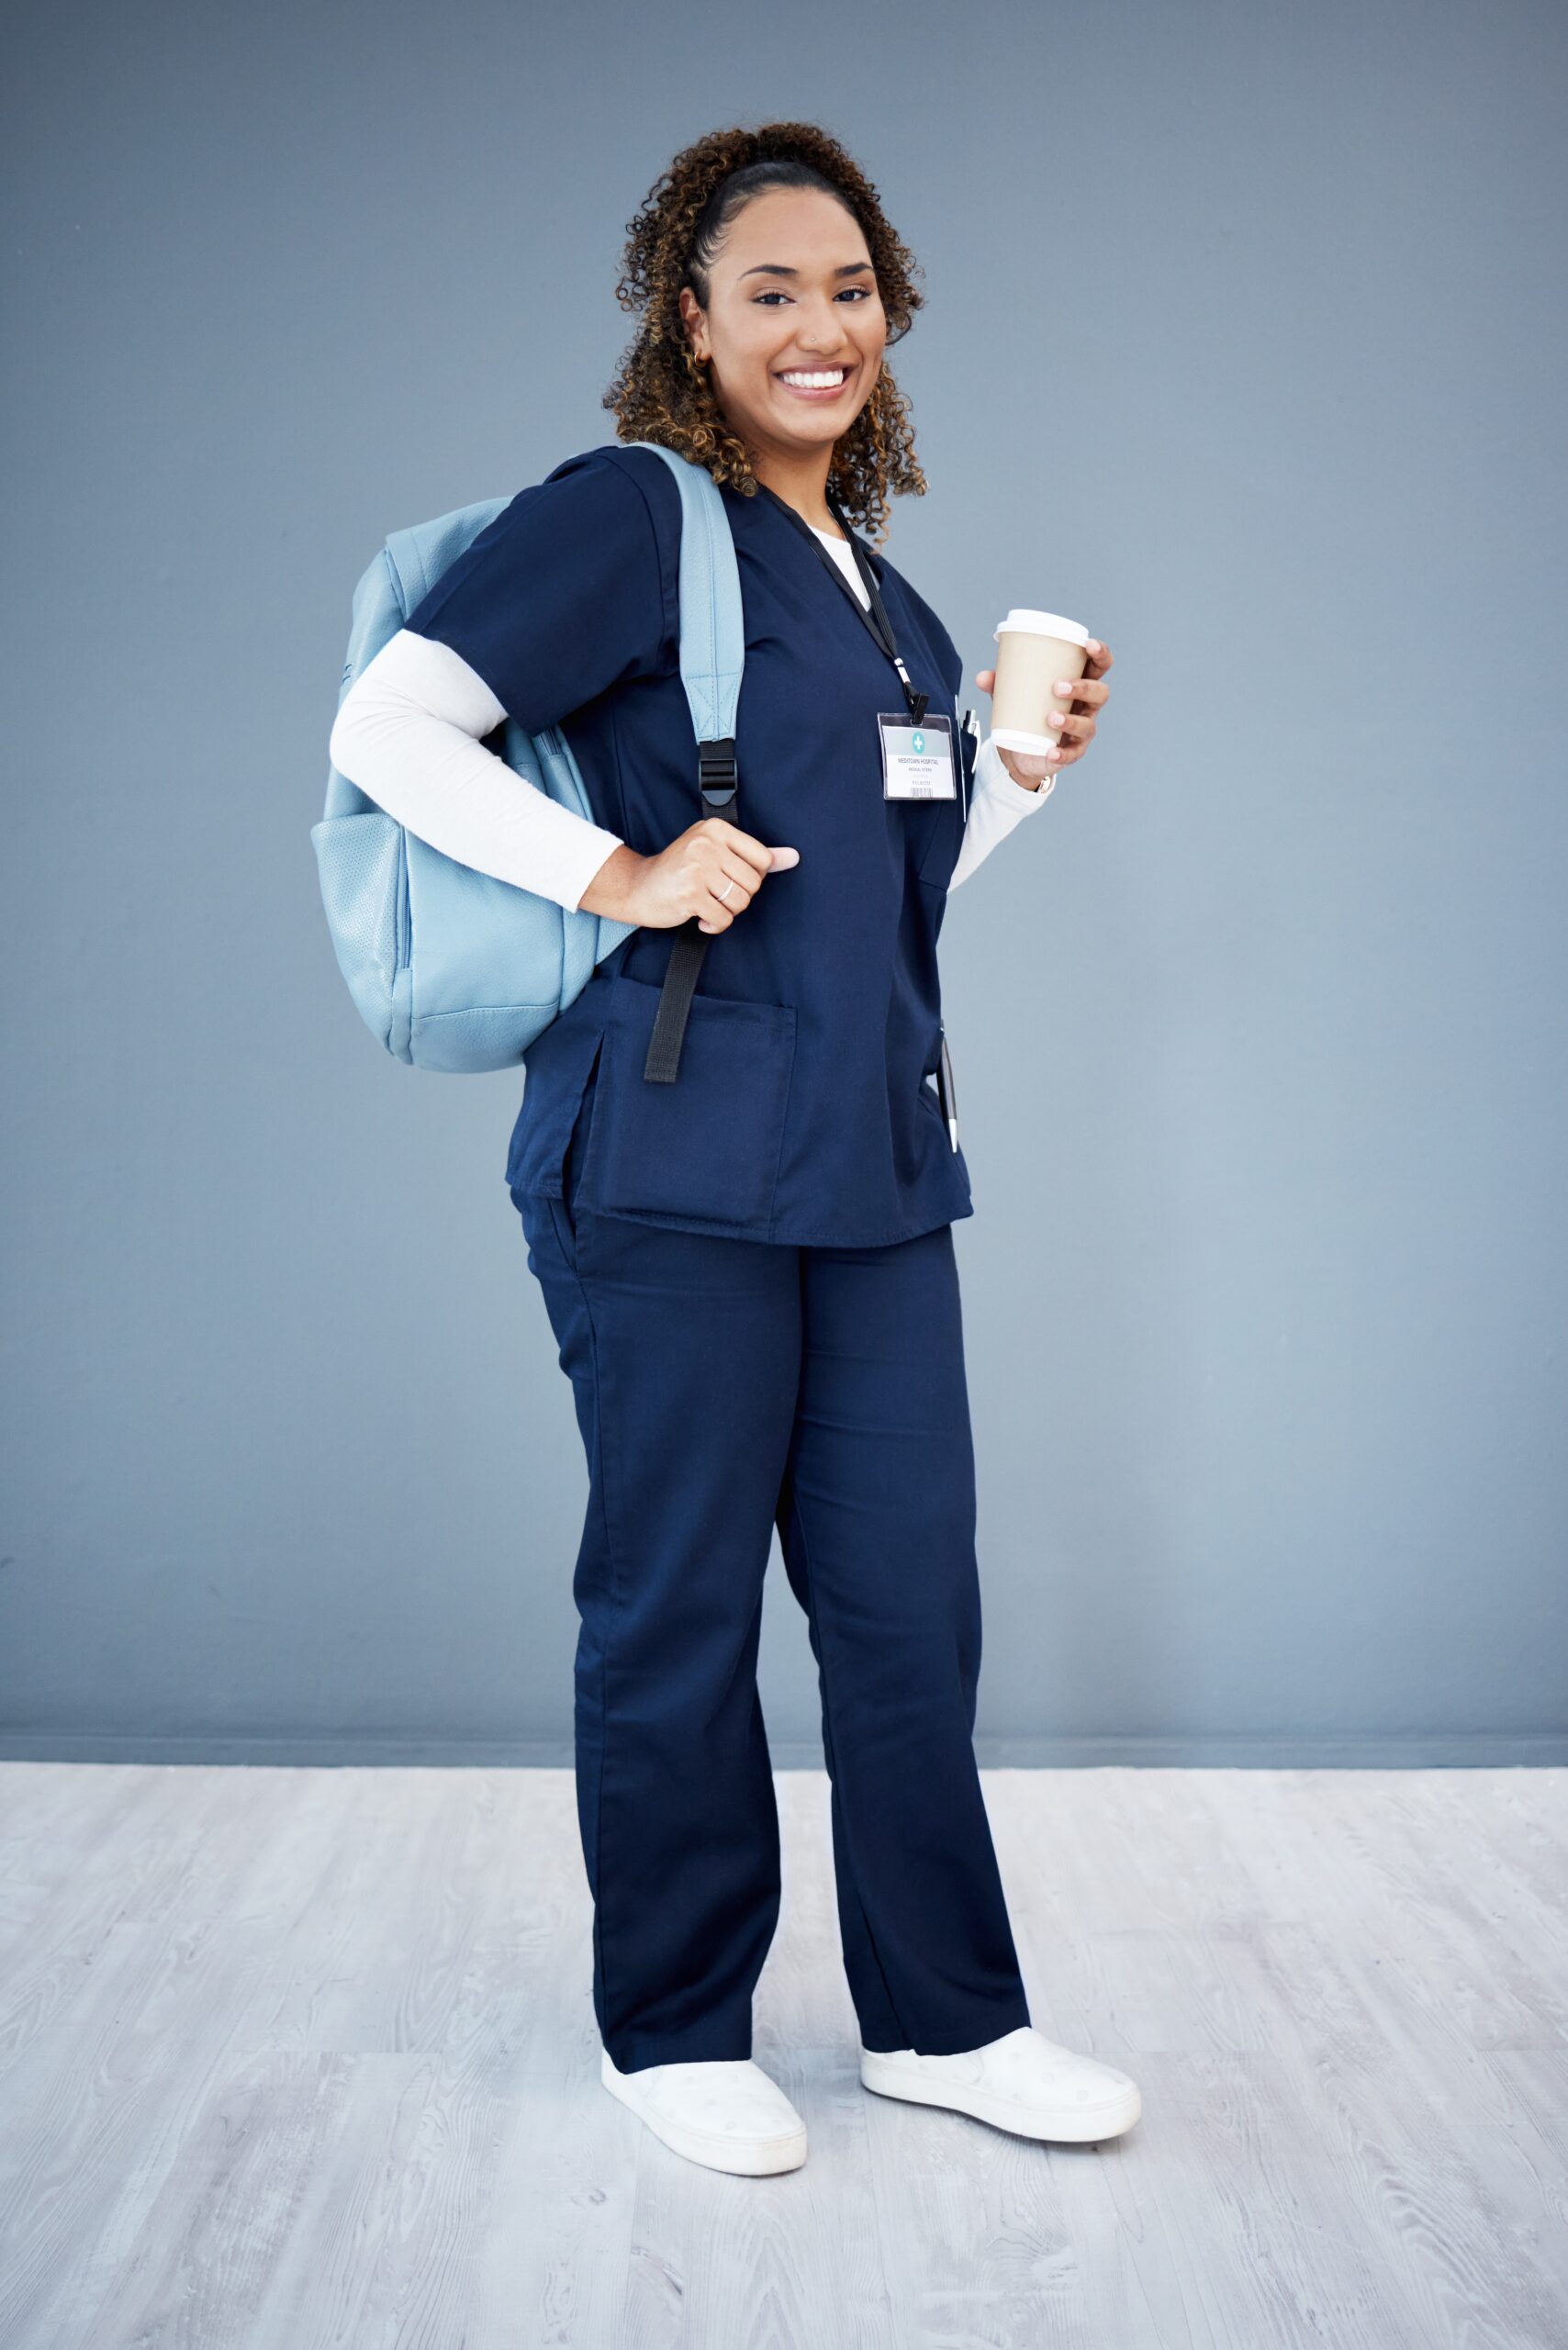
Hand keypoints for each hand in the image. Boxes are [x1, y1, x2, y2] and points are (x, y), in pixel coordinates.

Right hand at [579, 818, 798, 931]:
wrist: (637, 887)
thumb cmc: (679, 870)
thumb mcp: (717, 853)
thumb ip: (755, 855)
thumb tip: (794, 857)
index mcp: (716, 828)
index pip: (763, 859)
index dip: (751, 876)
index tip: (729, 877)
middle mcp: (707, 844)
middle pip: (754, 883)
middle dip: (739, 897)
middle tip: (715, 894)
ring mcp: (697, 868)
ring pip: (741, 902)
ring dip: (727, 912)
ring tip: (708, 904)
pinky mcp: (689, 894)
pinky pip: (723, 919)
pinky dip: (715, 925)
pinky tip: (700, 918)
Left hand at [975, 636, 1112, 789]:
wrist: (1021, 750)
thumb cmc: (1027, 711)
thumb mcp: (1012, 694)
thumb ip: (998, 684)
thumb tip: (983, 677)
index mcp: (1079, 683)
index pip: (1099, 666)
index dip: (1100, 654)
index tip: (1088, 645)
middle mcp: (1086, 706)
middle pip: (1100, 693)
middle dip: (1083, 687)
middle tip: (1057, 686)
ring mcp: (1082, 730)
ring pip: (1088, 724)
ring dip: (1071, 720)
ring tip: (1051, 717)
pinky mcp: (1072, 752)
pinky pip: (1073, 754)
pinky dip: (1062, 753)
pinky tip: (1051, 751)